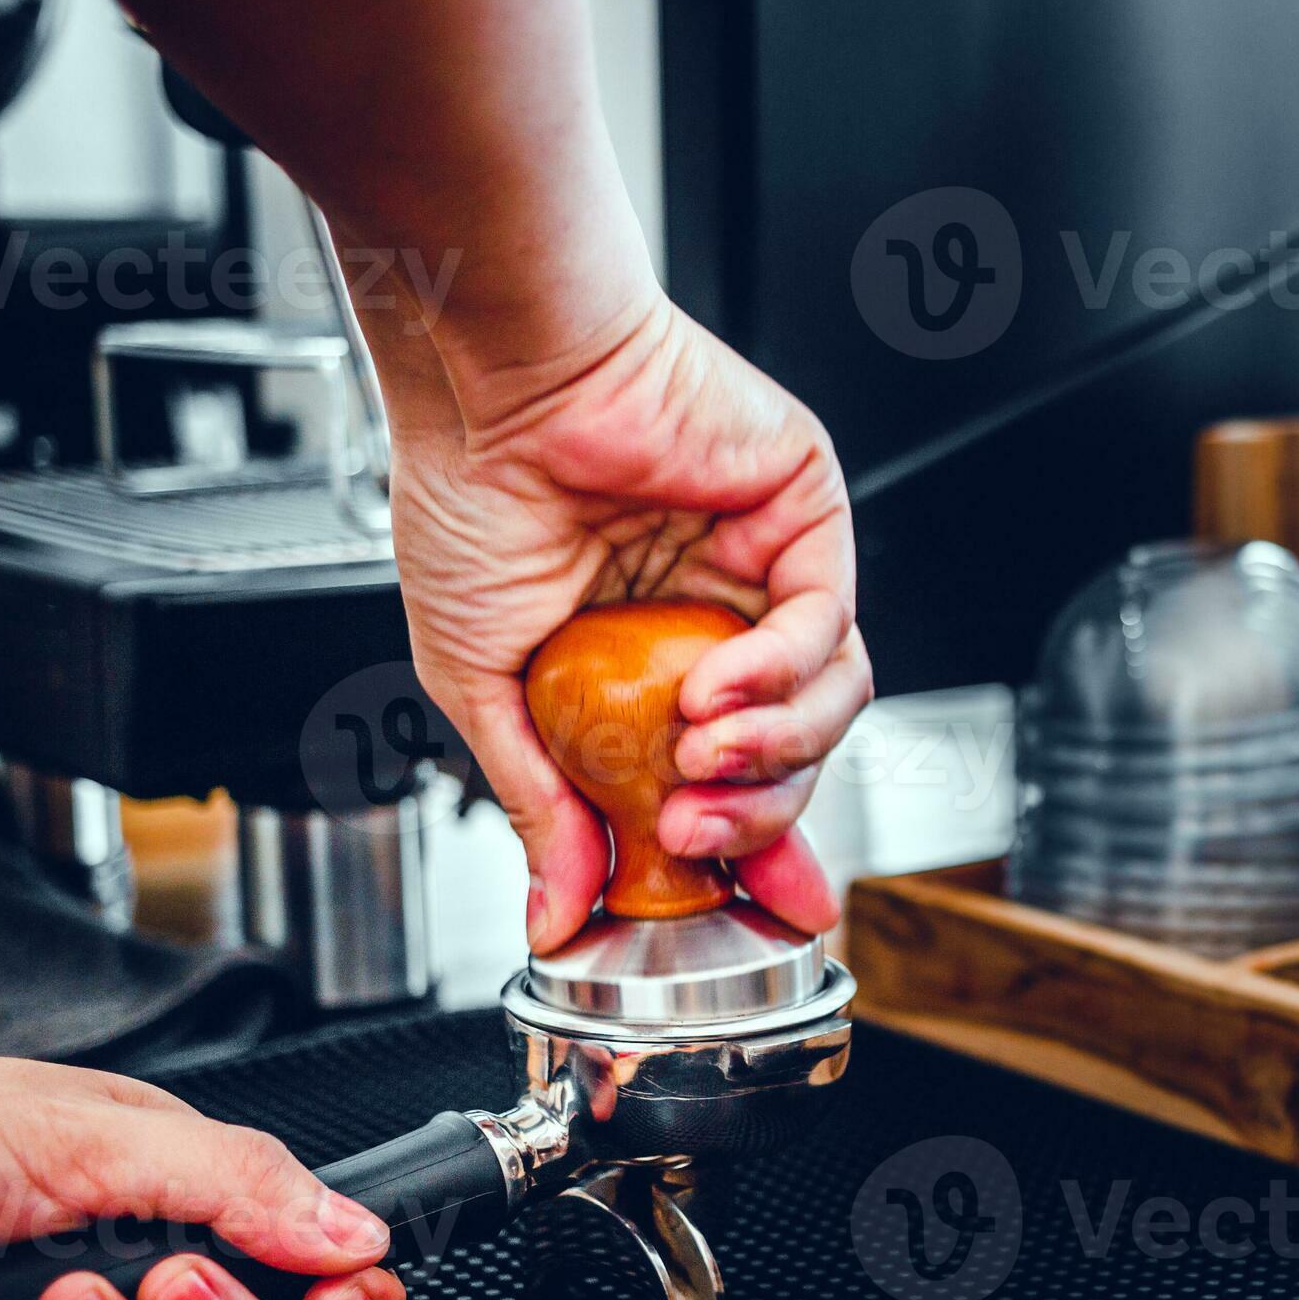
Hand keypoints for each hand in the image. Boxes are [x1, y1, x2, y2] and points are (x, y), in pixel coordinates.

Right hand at [379, 290, 870, 951]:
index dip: (740, 851)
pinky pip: (827, 622)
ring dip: (774, 753)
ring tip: (697, 762)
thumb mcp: (481, 686)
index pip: (720, 780)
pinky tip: (716, 689)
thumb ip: (537, 802)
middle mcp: (710, 621)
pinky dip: (779, 673)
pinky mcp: (800, 511)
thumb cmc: (470, 500)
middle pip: (789, 755)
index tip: (747, 911)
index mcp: (640, 665)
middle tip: (686, 833)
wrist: (491, 387)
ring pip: (829, 699)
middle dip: (751, 818)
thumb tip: (556, 912)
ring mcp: (758, 568)